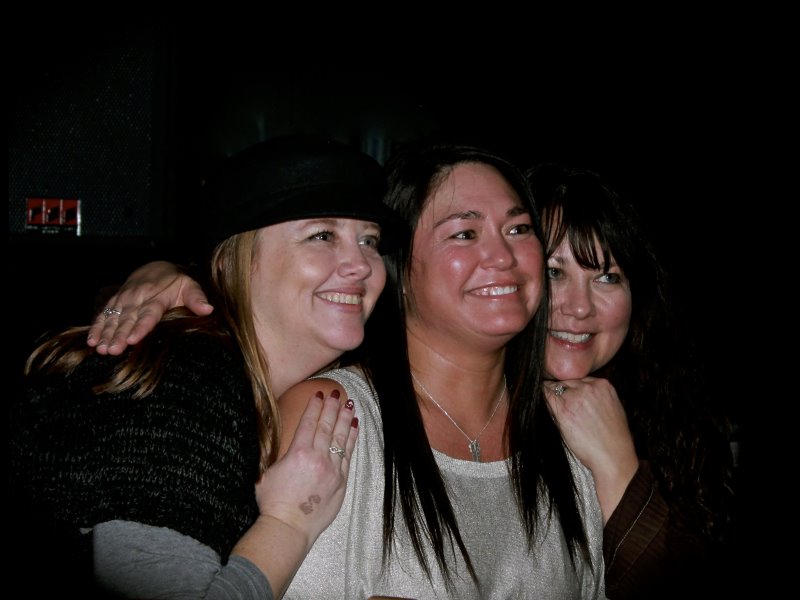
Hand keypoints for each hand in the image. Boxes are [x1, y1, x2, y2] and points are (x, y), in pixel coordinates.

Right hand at [87, 261, 210, 354]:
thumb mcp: (190, 287)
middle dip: (119, 335)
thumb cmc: (176, 282)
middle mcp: (138, 299)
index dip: (141, 326)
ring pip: (113, 318)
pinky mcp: (115, 302)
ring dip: (106, 333)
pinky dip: (97, 327)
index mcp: (157, 298)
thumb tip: (208, 310)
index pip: (149, 314)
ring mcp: (124, 300)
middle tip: (113, 350)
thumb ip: (197, 299)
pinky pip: (104, 314)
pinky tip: (91, 341)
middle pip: (128, 319)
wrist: (156, 267)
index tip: (133, 339)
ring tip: (101, 348)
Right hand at [256, 390, 357, 545]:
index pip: (308, 422)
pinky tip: (354, 428)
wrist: (289, 527)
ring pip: (340, 438)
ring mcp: (331, 469)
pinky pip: (348, 455)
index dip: (314, 406)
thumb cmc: (273, 503)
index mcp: (297, 453)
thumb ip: (279, 455)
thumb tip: (280, 444)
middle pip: (326, 426)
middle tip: (336, 393)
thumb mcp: (266, 473)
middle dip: (332, 407)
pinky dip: (351, 439)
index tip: (318, 394)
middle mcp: (317, 457)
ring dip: (344, 419)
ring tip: (349, 405)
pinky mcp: (340, 481)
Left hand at [545, 377, 638, 520]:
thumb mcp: (611, 409)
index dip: (571, 389)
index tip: (568, 398)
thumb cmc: (613, 439)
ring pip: (554, 387)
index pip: (579, 379)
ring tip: (561, 416)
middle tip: (563, 409)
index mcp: (603, 385)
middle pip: (565, 381)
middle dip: (562, 393)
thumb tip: (576, 393)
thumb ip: (595, 397)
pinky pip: (546, 396)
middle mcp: (589, 387)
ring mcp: (575, 397)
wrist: (613, 458)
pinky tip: (548, 411)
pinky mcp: (563, 409)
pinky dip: (544, 401)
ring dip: (553, 399)